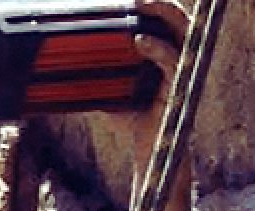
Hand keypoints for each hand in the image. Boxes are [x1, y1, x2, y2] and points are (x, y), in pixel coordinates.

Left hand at [102, 0, 189, 177]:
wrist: (149, 151)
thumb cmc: (134, 122)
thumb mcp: (111, 95)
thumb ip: (100, 79)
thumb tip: (73, 71)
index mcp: (164, 54)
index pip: (162, 22)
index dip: (149, 8)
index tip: (124, 1)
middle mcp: (178, 57)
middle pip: (176, 18)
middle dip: (158, 3)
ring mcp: (182, 71)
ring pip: (182, 30)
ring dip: (162, 13)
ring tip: (139, 3)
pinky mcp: (180, 87)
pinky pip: (172, 61)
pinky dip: (156, 48)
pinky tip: (139, 41)